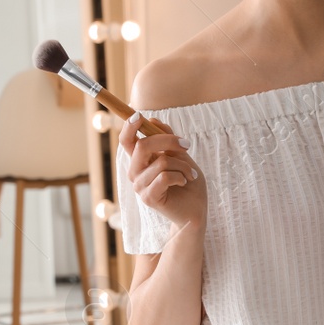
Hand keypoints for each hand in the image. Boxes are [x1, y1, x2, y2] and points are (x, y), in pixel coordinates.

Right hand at [117, 113, 206, 229]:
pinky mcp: (148, 198)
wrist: (196, 209)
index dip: (129, 126)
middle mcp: (136, 172)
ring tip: (190, 174)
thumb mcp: (181, 156)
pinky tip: (185, 182)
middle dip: (168, 141)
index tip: (138, 115)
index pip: (127, 141)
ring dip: (182, 165)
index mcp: (141, 161)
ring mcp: (140, 186)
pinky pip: (164, 177)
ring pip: (160, 162)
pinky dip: (180, 176)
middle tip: (187, 145)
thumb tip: (153, 120)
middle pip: (142, 146)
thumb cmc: (188, 182)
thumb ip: (167, 139)